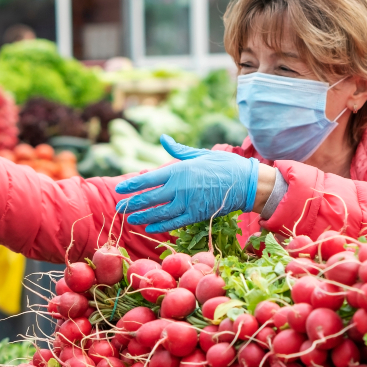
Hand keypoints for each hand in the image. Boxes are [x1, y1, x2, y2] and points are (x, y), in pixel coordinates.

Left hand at [115, 135, 259, 232]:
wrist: (247, 183)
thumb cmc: (223, 165)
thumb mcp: (199, 154)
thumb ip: (178, 150)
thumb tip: (164, 138)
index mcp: (178, 171)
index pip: (148, 179)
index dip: (132, 185)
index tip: (119, 189)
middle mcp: (179, 188)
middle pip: (149, 198)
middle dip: (132, 203)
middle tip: (119, 207)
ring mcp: (187, 203)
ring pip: (158, 212)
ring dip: (142, 216)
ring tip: (129, 219)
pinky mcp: (196, 215)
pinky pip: (174, 222)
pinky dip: (160, 226)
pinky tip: (148, 227)